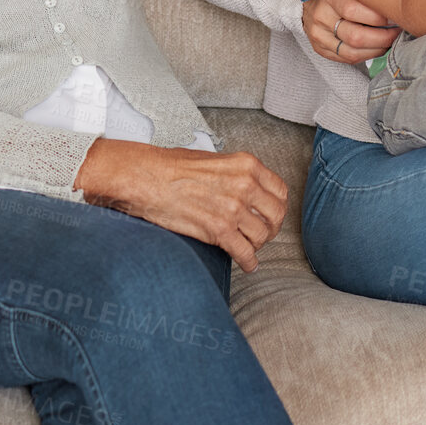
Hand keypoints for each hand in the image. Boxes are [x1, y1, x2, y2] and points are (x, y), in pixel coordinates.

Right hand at [74, 140, 287, 272]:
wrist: (146, 178)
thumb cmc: (171, 167)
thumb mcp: (214, 160)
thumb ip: (236, 174)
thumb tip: (246, 191)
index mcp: (247, 165)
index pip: (280, 190)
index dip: (276, 206)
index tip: (270, 215)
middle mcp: (246, 185)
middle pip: (276, 214)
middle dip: (271, 228)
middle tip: (262, 234)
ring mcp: (234, 208)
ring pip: (262, 235)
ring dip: (257, 245)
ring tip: (248, 248)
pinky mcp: (219, 230)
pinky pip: (245, 252)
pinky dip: (248, 262)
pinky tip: (247, 264)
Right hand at [302, 0, 398, 64]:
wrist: (312, 2)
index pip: (352, 10)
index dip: (376, 17)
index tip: (393, 16)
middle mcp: (321, 17)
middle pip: (355, 36)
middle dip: (383, 37)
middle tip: (397, 31)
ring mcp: (319, 36)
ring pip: (352, 52)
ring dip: (378, 49)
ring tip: (391, 40)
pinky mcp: (320, 49)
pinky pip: (348, 59)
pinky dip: (368, 55)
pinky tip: (378, 47)